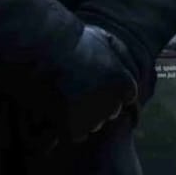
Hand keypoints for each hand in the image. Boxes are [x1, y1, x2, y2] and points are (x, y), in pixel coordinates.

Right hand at [53, 25, 137, 141]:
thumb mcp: (103, 39)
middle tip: (78, 89)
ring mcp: (94, 119)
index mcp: (124, 83)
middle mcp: (114, 104)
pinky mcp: (74, 129)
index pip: (126, 97)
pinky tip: (58, 109)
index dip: (112, 91)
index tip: (96, 83)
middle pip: (110, 113)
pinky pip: (74, 135)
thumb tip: (123, 55)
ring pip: (93, 125)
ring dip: (83, 117)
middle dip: (99, 105)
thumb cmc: (73, 41)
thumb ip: (117, 52)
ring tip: (65, 97)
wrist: (49, 50)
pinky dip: (67, 127)